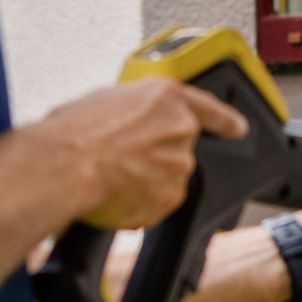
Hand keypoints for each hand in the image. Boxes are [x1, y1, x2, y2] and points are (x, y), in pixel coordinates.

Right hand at [39, 79, 248, 229]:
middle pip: (177, 149)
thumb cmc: (73, 132)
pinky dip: (138, 202)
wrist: (63, 167)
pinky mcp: (171, 196)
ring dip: (144, 180)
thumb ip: (135, 110)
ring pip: (166, 177)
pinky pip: (157, 202)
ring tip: (109, 175)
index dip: (226, 120)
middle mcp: (181, 130)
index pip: (210, 109)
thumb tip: (133, 122)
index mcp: (166, 99)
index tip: (238, 128)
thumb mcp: (105, 100)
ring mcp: (179, 165)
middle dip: (153, 157)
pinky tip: (113, 193)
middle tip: (118, 158)